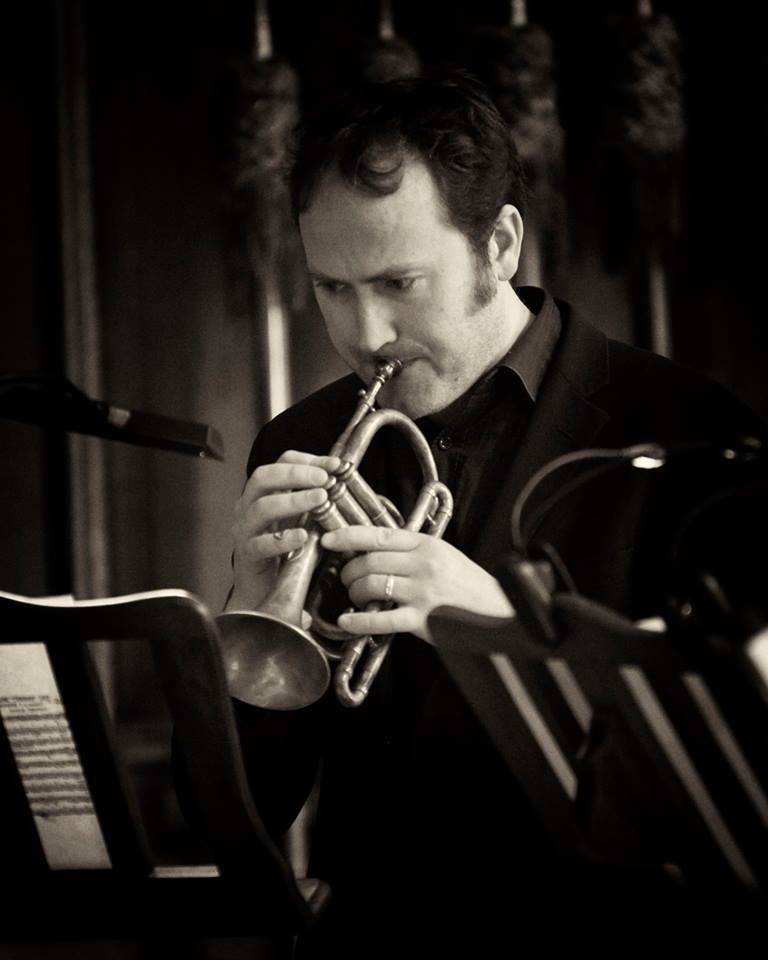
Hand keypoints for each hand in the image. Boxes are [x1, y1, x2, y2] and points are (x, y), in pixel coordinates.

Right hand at [227, 451, 340, 610]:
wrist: (263, 591)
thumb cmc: (284, 551)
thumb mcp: (302, 519)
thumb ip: (315, 500)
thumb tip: (341, 478)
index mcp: (263, 493)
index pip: (279, 463)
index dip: (307, 460)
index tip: (334, 466)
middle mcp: (249, 506)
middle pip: (262, 478)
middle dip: (295, 474)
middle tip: (324, 479)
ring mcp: (245, 530)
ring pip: (261, 508)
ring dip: (293, 501)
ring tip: (320, 499)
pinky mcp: (247, 555)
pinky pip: (261, 545)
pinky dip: (282, 539)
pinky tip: (302, 537)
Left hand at [320, 526, 514, 641]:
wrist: (500, 613)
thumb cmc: (469, 587)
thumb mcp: (444, 557)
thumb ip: (413, 553)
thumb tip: (375, 551)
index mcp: (427, 545)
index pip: (379, 535)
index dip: (348, 536)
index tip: (329, 539)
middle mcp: (423, 564)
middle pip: (369, 561)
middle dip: (349, 571)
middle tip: (347, 579)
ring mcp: (422, 592)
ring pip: (371, 585)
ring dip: (355, 593)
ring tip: (357, 598)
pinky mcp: (422, 620)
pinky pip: (381, 618)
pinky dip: (359, 621)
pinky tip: (348, 621)